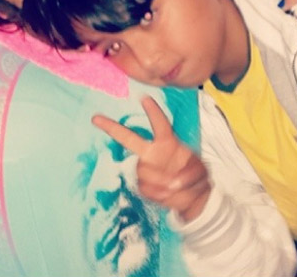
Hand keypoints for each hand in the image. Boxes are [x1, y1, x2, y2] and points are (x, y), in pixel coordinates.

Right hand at [92, 96, 210, 221]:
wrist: (192, 198)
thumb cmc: (196, 177)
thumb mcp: (201, 171)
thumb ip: (189, 173)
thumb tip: (173, 183)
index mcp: (168, 142)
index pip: (159, 124)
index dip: (153, 111)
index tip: (144, 98)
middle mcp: (152, 152)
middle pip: (129, 138)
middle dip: (112, 128)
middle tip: (95, 119)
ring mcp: (146, 168)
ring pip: (143, 170)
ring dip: (160, 180)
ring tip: (174, 185)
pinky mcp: (143, 185)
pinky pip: (146, 187)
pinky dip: (159, 193)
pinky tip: (167, 193)